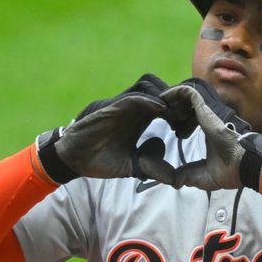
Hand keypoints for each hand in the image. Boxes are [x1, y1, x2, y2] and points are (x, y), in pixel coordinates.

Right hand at [37, 74, 176, 183]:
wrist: (72, 159)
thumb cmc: (100, 160)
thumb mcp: (132, 166)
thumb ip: (151, 168)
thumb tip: (173, 177)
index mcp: (139, 118)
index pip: (165, 102)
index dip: (179, 109)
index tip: (189, 125)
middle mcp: (132, 108)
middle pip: (160, 87)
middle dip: (175, 98)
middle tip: (184, 117)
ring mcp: (121, 105)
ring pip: (147, 84)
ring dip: (163, 94)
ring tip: (174, 114)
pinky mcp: (110, 108)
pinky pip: (132, 97)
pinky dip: (148, 100)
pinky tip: (161, 110)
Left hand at [161, 84, 261, 190]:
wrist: (240, 164)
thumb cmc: (228, 170)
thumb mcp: (201, 176)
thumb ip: (187, 176)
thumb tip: (174, 182)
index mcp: (208, 133)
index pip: (192, 122)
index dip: (179, 122)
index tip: (169, 128)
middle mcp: (207, 120)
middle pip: (187, 107)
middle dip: (172, 110)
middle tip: (159, 116)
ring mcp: (206, 113)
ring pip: (186, 98)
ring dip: (171, 100)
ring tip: (158, 105)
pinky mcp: (205, 108)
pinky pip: (188, 92)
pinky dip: (174, 92)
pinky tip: (163, 96)